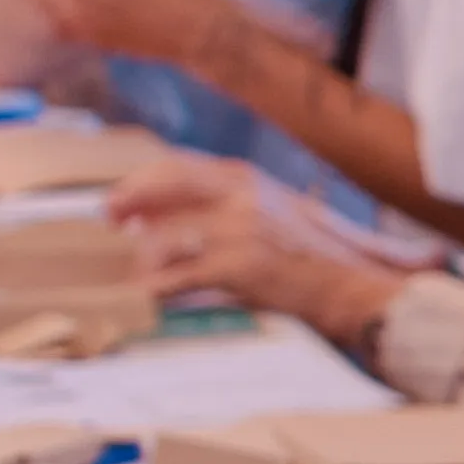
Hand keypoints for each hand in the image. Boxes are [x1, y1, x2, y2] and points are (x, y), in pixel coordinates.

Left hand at [104, 149, 404, 335]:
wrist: (353, 288)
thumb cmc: (316, 259)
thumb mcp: (277, 213)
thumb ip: (232, 204)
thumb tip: (178, 214)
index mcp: (247, 179)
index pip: (177, 165)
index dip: (141, 181)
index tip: (121, 201)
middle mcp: (241, 195)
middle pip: (164, 184)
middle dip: (129, 200)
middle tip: (110, 221)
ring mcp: (239, 229)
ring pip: (165, 237)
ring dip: (142, 259)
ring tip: (135, 276)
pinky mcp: (239, 266)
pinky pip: (178, 277)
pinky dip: (156, 289)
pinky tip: (147, 298)